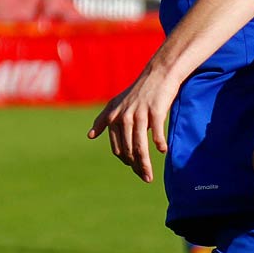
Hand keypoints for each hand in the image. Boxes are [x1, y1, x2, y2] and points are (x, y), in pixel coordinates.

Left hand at [88, 64, 176, 183]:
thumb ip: (103, 120)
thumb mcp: (116, 104)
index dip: (126, 161)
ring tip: (149, 177)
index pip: (117, 148)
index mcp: (113, 117)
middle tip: (145, 178)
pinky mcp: (155, 111)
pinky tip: (163, 151)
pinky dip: (159, 144)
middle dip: (136, 167)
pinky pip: (156, 134)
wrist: (158, 74)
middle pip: (128, 150)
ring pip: (140, 146)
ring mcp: (139, 114)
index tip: (135, 169)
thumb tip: (90, 135)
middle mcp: (124, 117)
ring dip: (145, 165)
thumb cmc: (139, 92)